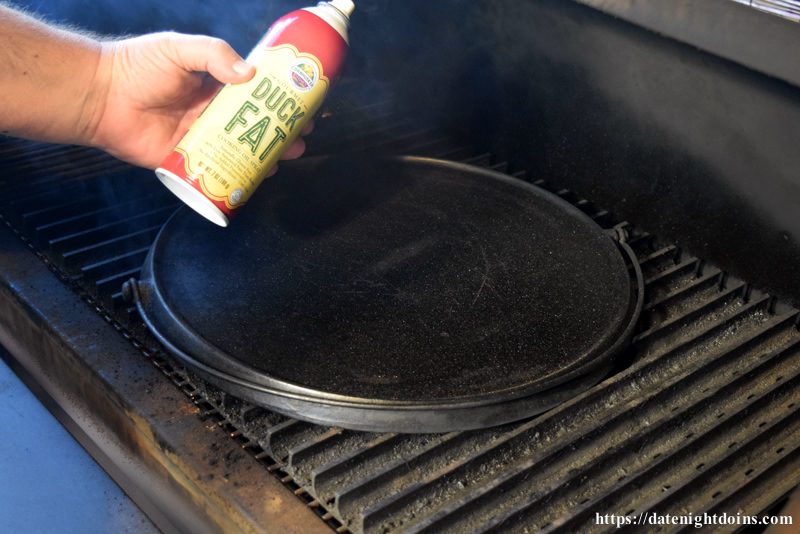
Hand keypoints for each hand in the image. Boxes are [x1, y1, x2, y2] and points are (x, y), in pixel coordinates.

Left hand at [89, 32, 310, 169]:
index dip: (280, 100)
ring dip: (268, 155)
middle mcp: (213, 114)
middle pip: (257, 125)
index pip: (256, 94)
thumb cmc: (137, 67)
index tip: (302, 105)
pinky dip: (239, 176)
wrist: (101, 97)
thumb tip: (249, 74)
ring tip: (288, 156)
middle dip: (282, 132)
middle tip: (302, 137)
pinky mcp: (188, 162)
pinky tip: (259, 176)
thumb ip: (213, 54)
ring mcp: (203, 139)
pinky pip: (218, 171)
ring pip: (243, 150)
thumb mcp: (179, 48)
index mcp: (215, 86)